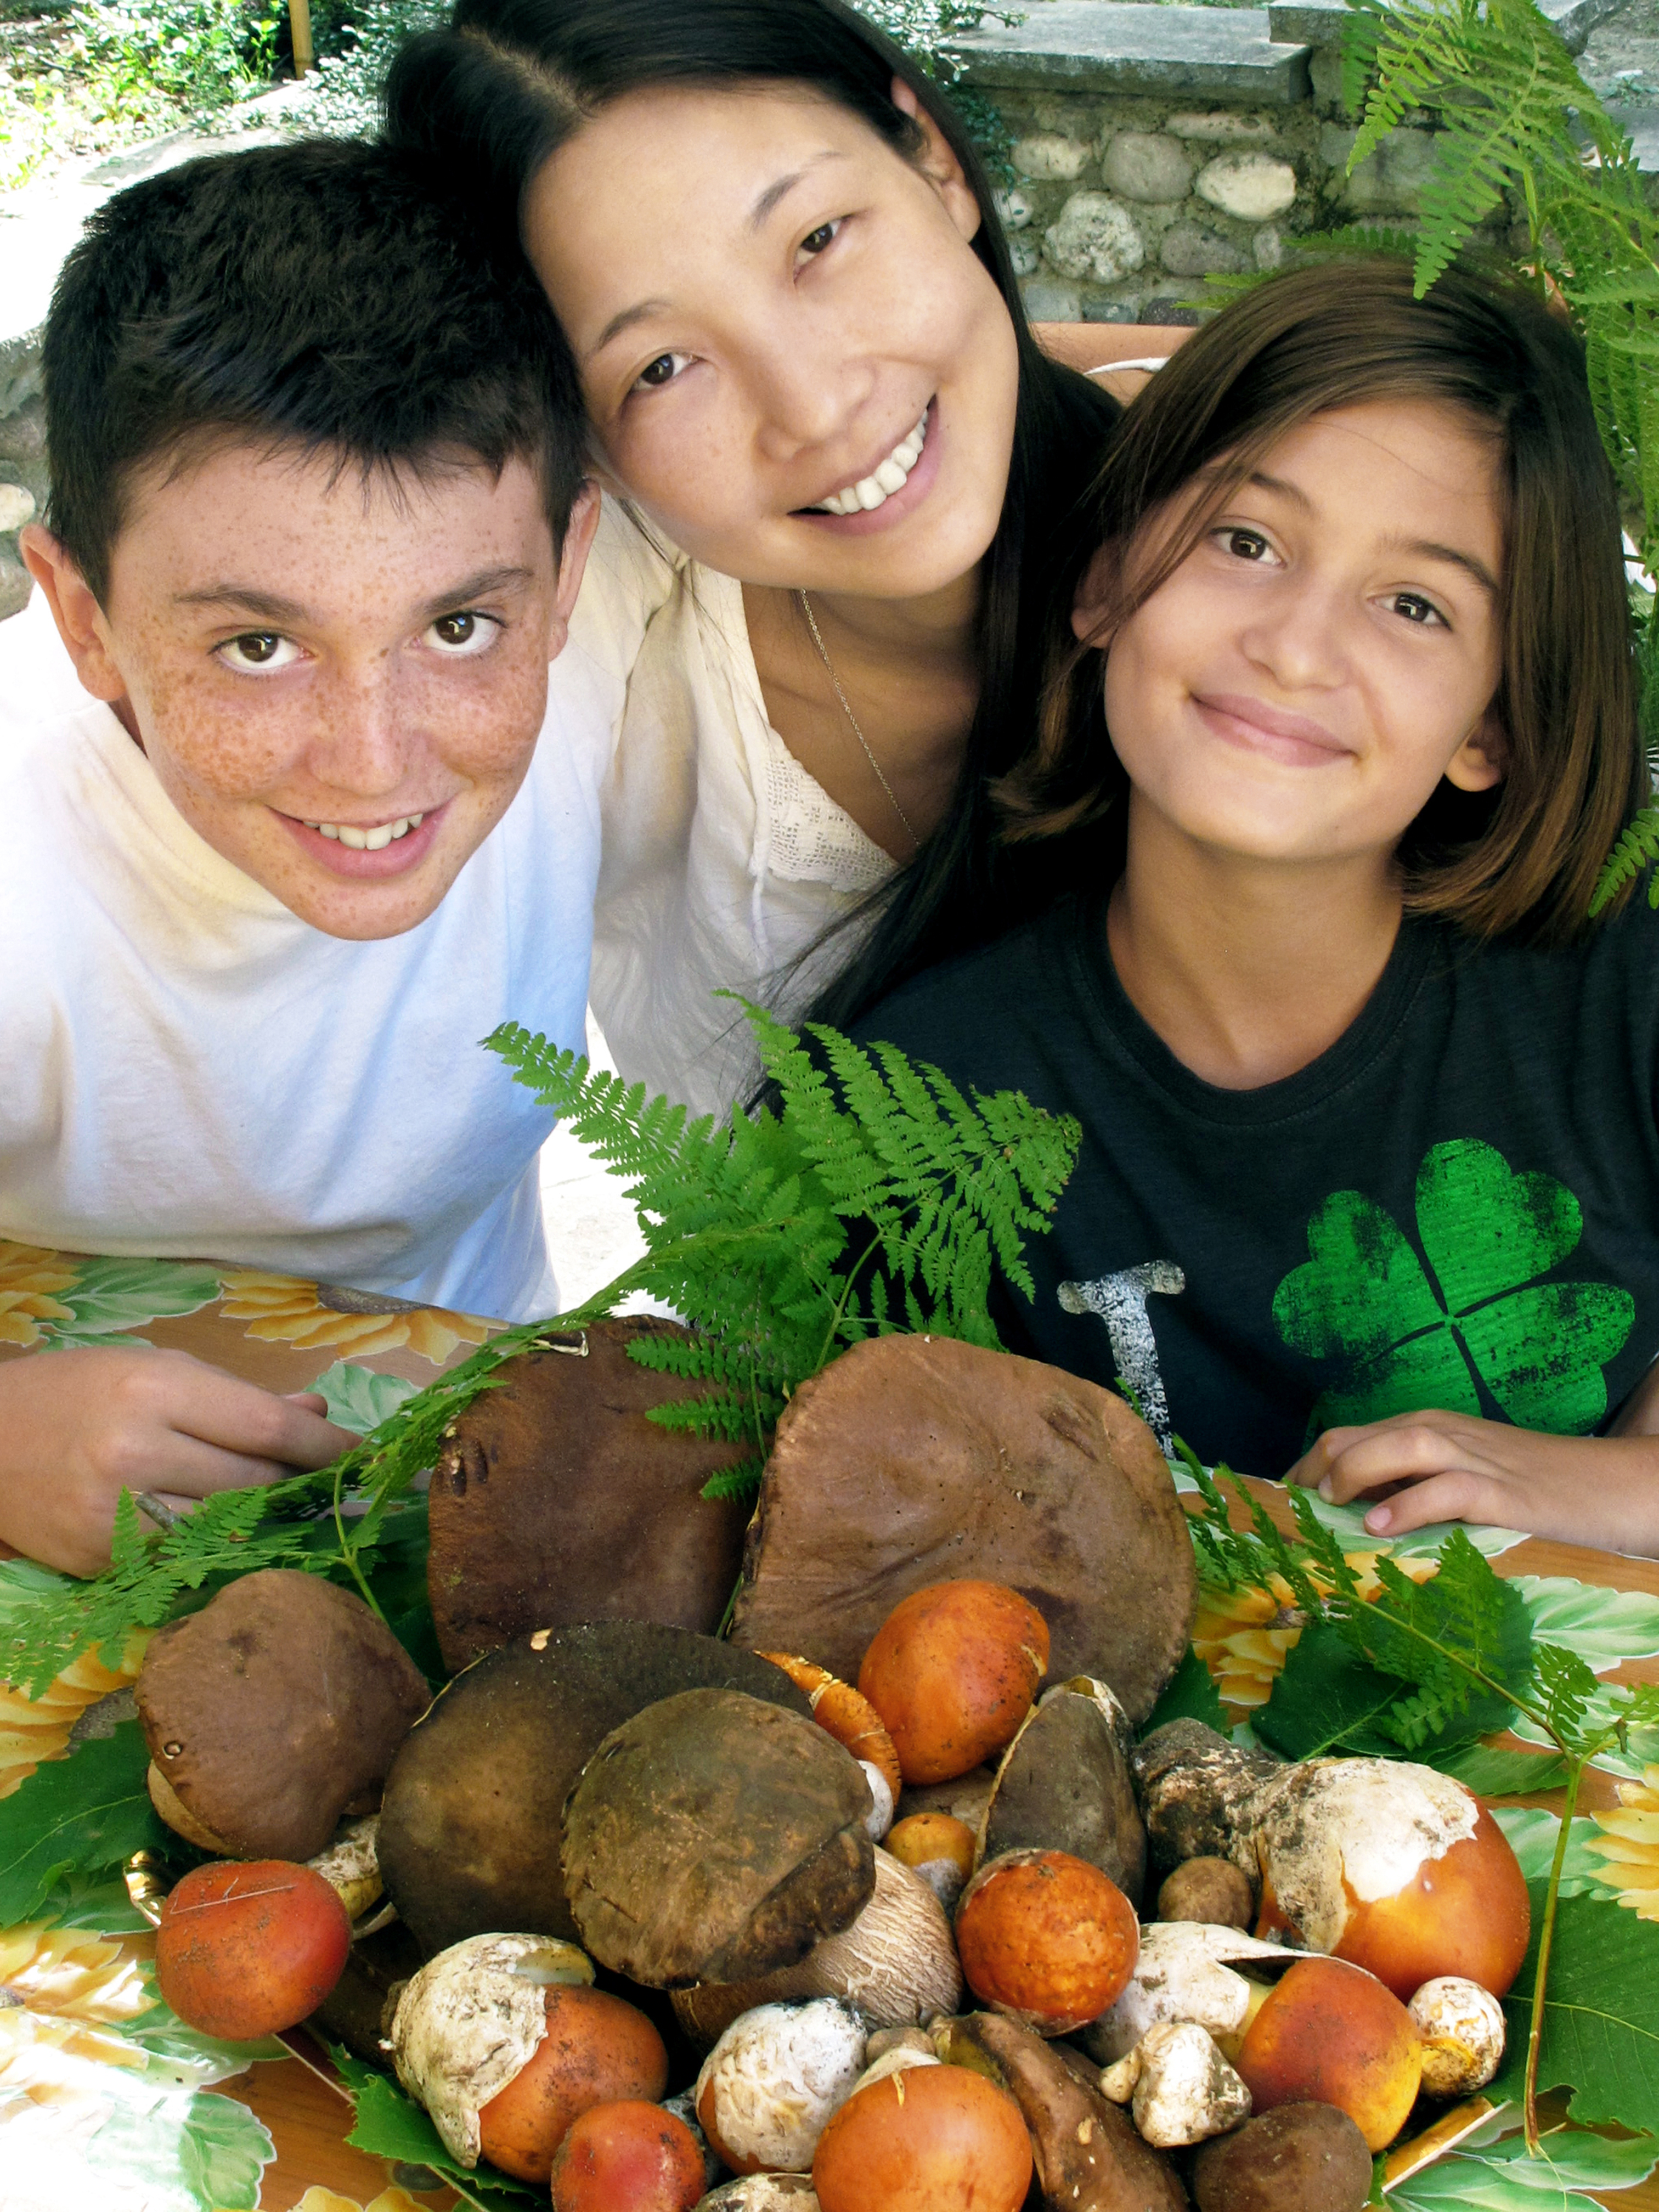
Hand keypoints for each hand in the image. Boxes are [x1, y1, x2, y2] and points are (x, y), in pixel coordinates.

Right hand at [0, 1345, 356, 1576]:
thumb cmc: (80, 1391)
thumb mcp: (159, 1368)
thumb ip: (239, 1396)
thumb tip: (317, 1418)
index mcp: (156, 1392)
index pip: (267, 1428)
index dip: (325, 1449)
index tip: (362, 1456)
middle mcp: (136, 1454)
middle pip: (256, 1485)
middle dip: (299, 1485)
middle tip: (330, 1485)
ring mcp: (117, 1516)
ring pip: (229, 1530)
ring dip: (266, 1521)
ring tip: (289, 1508)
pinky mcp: (103, 1562)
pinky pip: (185, 1558)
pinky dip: (215, 1544)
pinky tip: (228, 1530)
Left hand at [1287, 1407, 1658, 1557]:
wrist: (1608, 1486)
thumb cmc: (1527, 1489)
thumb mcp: (1458, 1480)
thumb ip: (1408, 1487)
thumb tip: (1350, 1516)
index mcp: (1425, 1429)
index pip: (1346, 1436)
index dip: (1305, 1467)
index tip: (1281, 1504)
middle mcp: (1441, 1434)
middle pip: (1359, 1434)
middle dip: (1315, 1467)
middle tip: (1294, 1510)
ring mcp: (1473, 1459)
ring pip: (1400, 1445)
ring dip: (1355, 1472)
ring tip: (1330, 1505)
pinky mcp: (1504, 1493)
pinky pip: (1449, 1488)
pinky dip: (1411, 1504)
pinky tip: (1381, 1527)